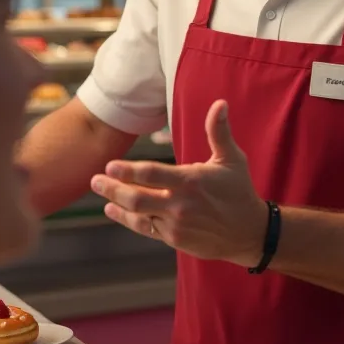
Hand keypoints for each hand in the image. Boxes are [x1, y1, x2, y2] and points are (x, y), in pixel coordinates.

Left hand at [90, 100, 267, 266]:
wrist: (248, 232)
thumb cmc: (239, 190)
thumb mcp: (232, 159)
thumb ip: (219, 131)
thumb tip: (220, 103)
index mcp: (191, 181)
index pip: (152, 175)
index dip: (128, 171)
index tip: (110, 165)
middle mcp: (180, 205)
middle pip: (137, 198)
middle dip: (112, 188)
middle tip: (94, 179)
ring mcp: (176, 225)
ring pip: (137, 215)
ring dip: (116, 203)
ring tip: (100, 192)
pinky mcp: (174, 239)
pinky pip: (145, 229)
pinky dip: (127, 220)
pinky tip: (113, 210)